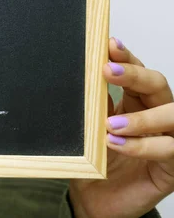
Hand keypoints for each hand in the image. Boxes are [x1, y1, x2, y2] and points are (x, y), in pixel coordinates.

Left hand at [69, 37, 172, 217]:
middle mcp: (155, 116)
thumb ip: (90, 104)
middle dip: (133, 74)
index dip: (126, 57)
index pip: (137, 71)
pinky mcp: (171, 167)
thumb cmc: (92, 161)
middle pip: (157, 85)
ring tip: (110, 124)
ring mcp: (167, 140)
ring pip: (172, 115)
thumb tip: (79, 74)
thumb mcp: (87, 127)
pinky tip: (116, 143)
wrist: (93, 200)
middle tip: (107, 72)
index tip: (109, 45)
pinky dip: (142, 145)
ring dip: (141, 116)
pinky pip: (168, 149)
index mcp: (134, 102)